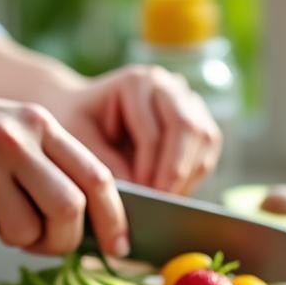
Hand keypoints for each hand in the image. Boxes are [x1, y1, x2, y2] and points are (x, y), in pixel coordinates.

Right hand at [0, 84, 128, 256]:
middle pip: (67, 210)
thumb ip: (54, 162)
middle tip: (46, 241)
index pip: (96, 177)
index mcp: (40, 124)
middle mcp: (14, 140)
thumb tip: (93, 225)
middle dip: (63, 239)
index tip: (117, 247)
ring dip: (13, 238)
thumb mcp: (18, 125)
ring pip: (24, 233)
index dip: (114, 219)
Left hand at [47, 65, 221, 194]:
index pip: (152, 131)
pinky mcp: (198, 118)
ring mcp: (187, 99)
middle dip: (175, 172)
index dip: (149, 168)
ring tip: (166, 201)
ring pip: (205, 138)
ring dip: (189, 174)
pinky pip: (208, 148)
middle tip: (160, 203)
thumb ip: (104, 164)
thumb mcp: (78, 141)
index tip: (142, 196)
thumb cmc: (77, 124)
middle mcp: (168, 84)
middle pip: (187, 129)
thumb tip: (138, 191)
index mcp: (136, 81)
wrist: (85, 110)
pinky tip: (174, 191)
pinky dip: (194, 174)